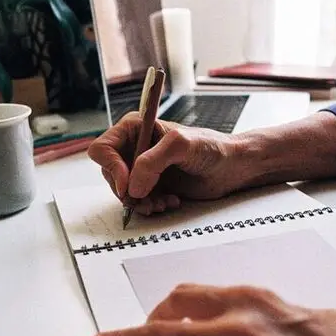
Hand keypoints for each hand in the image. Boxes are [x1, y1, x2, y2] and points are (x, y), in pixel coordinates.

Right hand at [87, 113, 248, 215]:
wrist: (231, 167)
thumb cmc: (211, 147)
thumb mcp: (181, 146)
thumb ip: (152, 162)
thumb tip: (132, 187)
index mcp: (136, 128)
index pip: (103, 149)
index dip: (111, 169)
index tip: (128, 185)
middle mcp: (135, 147)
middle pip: (110, 174)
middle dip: (127, 191)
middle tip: (147, 200)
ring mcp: (142, 168)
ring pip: (123, 191)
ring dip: (139, 203)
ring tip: (161, 204)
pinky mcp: (152, 185)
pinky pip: (138, 201)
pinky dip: (150, 206)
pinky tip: (170, 202)